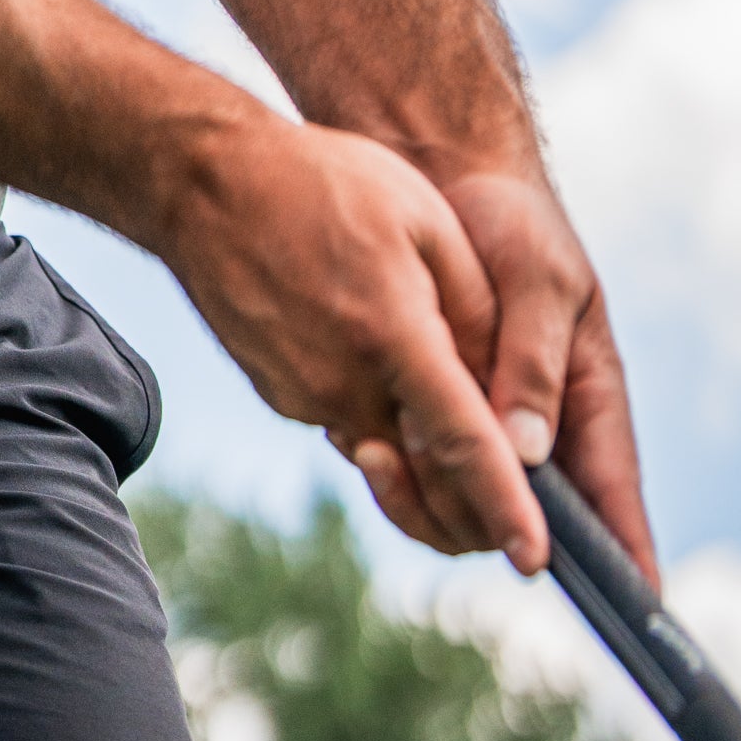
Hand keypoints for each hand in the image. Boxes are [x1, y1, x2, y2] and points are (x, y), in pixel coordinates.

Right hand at [161, 111, 551, 572]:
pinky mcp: (277, 395)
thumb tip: (508, 388)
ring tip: (423, 357)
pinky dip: (373, 402)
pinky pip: (346, 418)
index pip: (463, 445)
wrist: (205, 181)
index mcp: (392, 334)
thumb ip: (476, 305)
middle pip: (425, 472)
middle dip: (469, 491)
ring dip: (418, 432)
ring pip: (385, 445)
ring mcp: (302, 396)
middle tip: (505, 478)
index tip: (535, 560)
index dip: (505, 508)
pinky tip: (365, 335)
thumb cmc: (322, 181)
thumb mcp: (422, 216)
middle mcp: (344, 383)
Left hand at [349, 166, 656, 588]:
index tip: (640, 606)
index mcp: (588, 402)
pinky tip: (356, 432)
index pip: (617, 497)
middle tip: (434, 476)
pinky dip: (387, 467)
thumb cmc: (510, 223)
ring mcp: (483, 431)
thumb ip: (536, 361)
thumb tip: (529, 455)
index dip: (629, 557)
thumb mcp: (539, 278)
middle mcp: (539, 433)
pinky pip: (414, 474)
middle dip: (486, 516)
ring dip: (424, 494)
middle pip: (528, 521)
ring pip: (464, 508)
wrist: (437, 179)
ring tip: (376, 447)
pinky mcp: (427, 416)